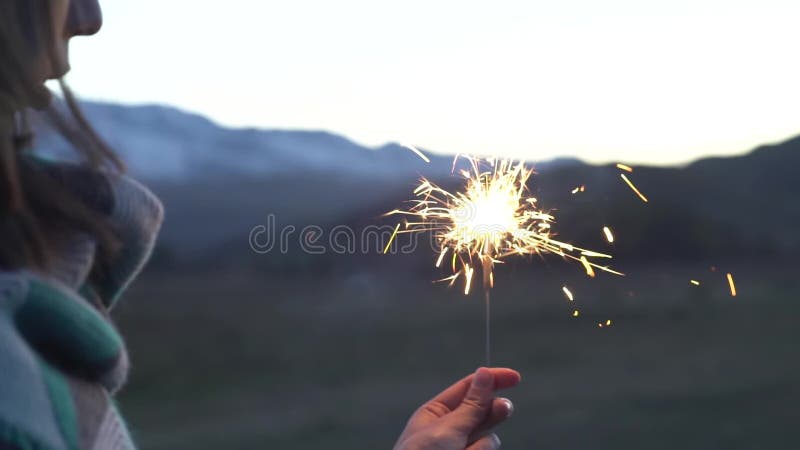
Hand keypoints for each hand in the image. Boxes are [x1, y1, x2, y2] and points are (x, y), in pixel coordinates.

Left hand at [394, 367, 520, 449]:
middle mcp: (449, 430)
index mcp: (435, 413)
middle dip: (493, 412)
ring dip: (481, 445)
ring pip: (488, 438)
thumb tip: (485, 374)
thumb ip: (471, 405)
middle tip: (504, 409)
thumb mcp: (447, 428)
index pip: (468, 388)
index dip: (491, 380)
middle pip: (482, 411)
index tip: (515, 377)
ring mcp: (460, 448)